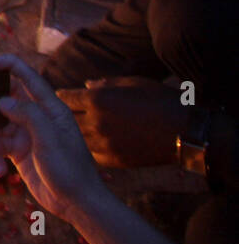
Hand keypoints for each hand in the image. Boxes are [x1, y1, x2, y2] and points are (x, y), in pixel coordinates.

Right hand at [0, 54, 107, 220]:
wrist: (76, 202)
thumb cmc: (69, 168)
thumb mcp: (50, 139)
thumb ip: (28, 115)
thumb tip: (2, 100)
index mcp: (48, 107)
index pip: (26, 76)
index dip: (6, 64)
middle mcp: (35, 117)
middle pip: (4, 100)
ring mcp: (25, 134)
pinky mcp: (17, 151)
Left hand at [55, 76, 188, 167]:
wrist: (185, 132)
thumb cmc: (160, 100)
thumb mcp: (132, 83)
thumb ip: (105, 84)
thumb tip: (86, 85)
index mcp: (98, 100)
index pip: (66, 98)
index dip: (62, 96)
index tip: (59, 95)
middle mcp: (96, 122)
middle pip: (67, 119)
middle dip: (63, 115)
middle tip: (60, 115)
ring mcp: (104, 143)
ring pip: (77, 139)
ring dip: (75, 133)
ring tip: (74, 130)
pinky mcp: (114, 160)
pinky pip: (92, 154)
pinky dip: (89, 148)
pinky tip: (91, 144)